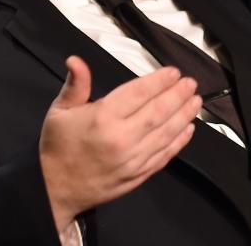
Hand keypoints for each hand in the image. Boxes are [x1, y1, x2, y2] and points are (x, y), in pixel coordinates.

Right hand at [39, 56, 199, 234]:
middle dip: (177, 95)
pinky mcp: (138, 176)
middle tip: (191, 83)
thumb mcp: (59, 111)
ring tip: (195, 101)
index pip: (138, 93)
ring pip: (166, 133)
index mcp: (102, 117)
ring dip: (183, 115)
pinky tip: (188, 129)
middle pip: (158, 111)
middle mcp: (120, 138)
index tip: (173, 72)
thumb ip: (75, 85)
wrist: (55, 190)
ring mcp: (132, 159)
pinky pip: (163, 156)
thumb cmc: (58, 147)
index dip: (158, 81)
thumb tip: (75, 60)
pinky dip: (178, 142)